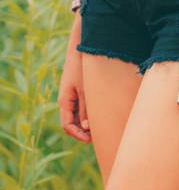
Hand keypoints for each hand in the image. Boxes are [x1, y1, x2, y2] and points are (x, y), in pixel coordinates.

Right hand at [57, 10, 90, 142]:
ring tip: (103, 128)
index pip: (67, 125)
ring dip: (87, 124)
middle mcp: (67, 101)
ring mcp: (72, 97)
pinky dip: (89, 115)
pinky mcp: (79, 92)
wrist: (83, 50)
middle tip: (99, 136)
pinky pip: (82, 109)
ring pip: (77, 117)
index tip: (90, 139)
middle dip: (84, 132)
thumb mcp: (87, 92)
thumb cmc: (84, 69)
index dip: (77, 135)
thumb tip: (86, 128)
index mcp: (65, 101)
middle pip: (72, 123)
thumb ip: (85, 110)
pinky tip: (102, 116)